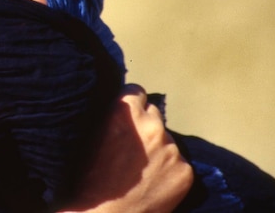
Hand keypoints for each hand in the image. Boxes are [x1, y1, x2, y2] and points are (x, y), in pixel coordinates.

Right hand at [59, 84, 192, 212]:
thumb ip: (113, 117)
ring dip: (157, 149)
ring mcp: (171, 148)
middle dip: (146, 125)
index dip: (131, 104)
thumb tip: (125, 106)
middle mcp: (151, 124)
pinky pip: (178, 163)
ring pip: (167, 140)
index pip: (137, 91)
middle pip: (154, 113)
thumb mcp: (92, 136)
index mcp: (125, 111)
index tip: (128, 116)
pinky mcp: (185, 170)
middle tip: (132, 147)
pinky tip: (152, 183)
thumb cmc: (89, 177)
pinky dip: (169, 171)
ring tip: (140, 170)